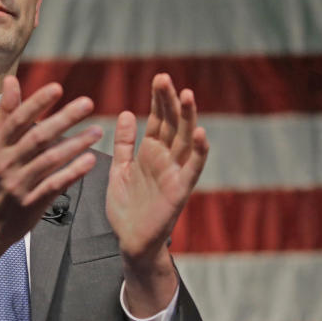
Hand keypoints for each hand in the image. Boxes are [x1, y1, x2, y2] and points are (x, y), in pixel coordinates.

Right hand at [0, 76, 102, 284]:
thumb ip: (6, 113)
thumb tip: (10, 80)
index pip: (18, 119)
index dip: (36, 103)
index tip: (57, 87)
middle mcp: (7, 162)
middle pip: (37, 137)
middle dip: (64, 118)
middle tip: (88, 103)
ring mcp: (19, 184)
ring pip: (49, 161)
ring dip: (75, 144)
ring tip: (97, 131)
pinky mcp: (31, 203)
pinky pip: (54, 185)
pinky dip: (72, 172)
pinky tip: (90, 161)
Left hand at [106, 73, 208, 315]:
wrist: (130, 242)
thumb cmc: (126, 208)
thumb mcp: (119, 170)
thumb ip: (124, 144)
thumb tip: (124, 113)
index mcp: (150, 153)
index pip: (158, 120)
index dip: (159, 100)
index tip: (159, 78)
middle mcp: (166, 159)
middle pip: (172, 124)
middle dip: (170, 101)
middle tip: (165, 77)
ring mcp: (175, 173)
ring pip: (185, 141)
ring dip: (188, 118)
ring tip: (188, 95)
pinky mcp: (180, 191)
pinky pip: (193, 169)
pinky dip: (200, 152)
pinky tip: (202, 133)